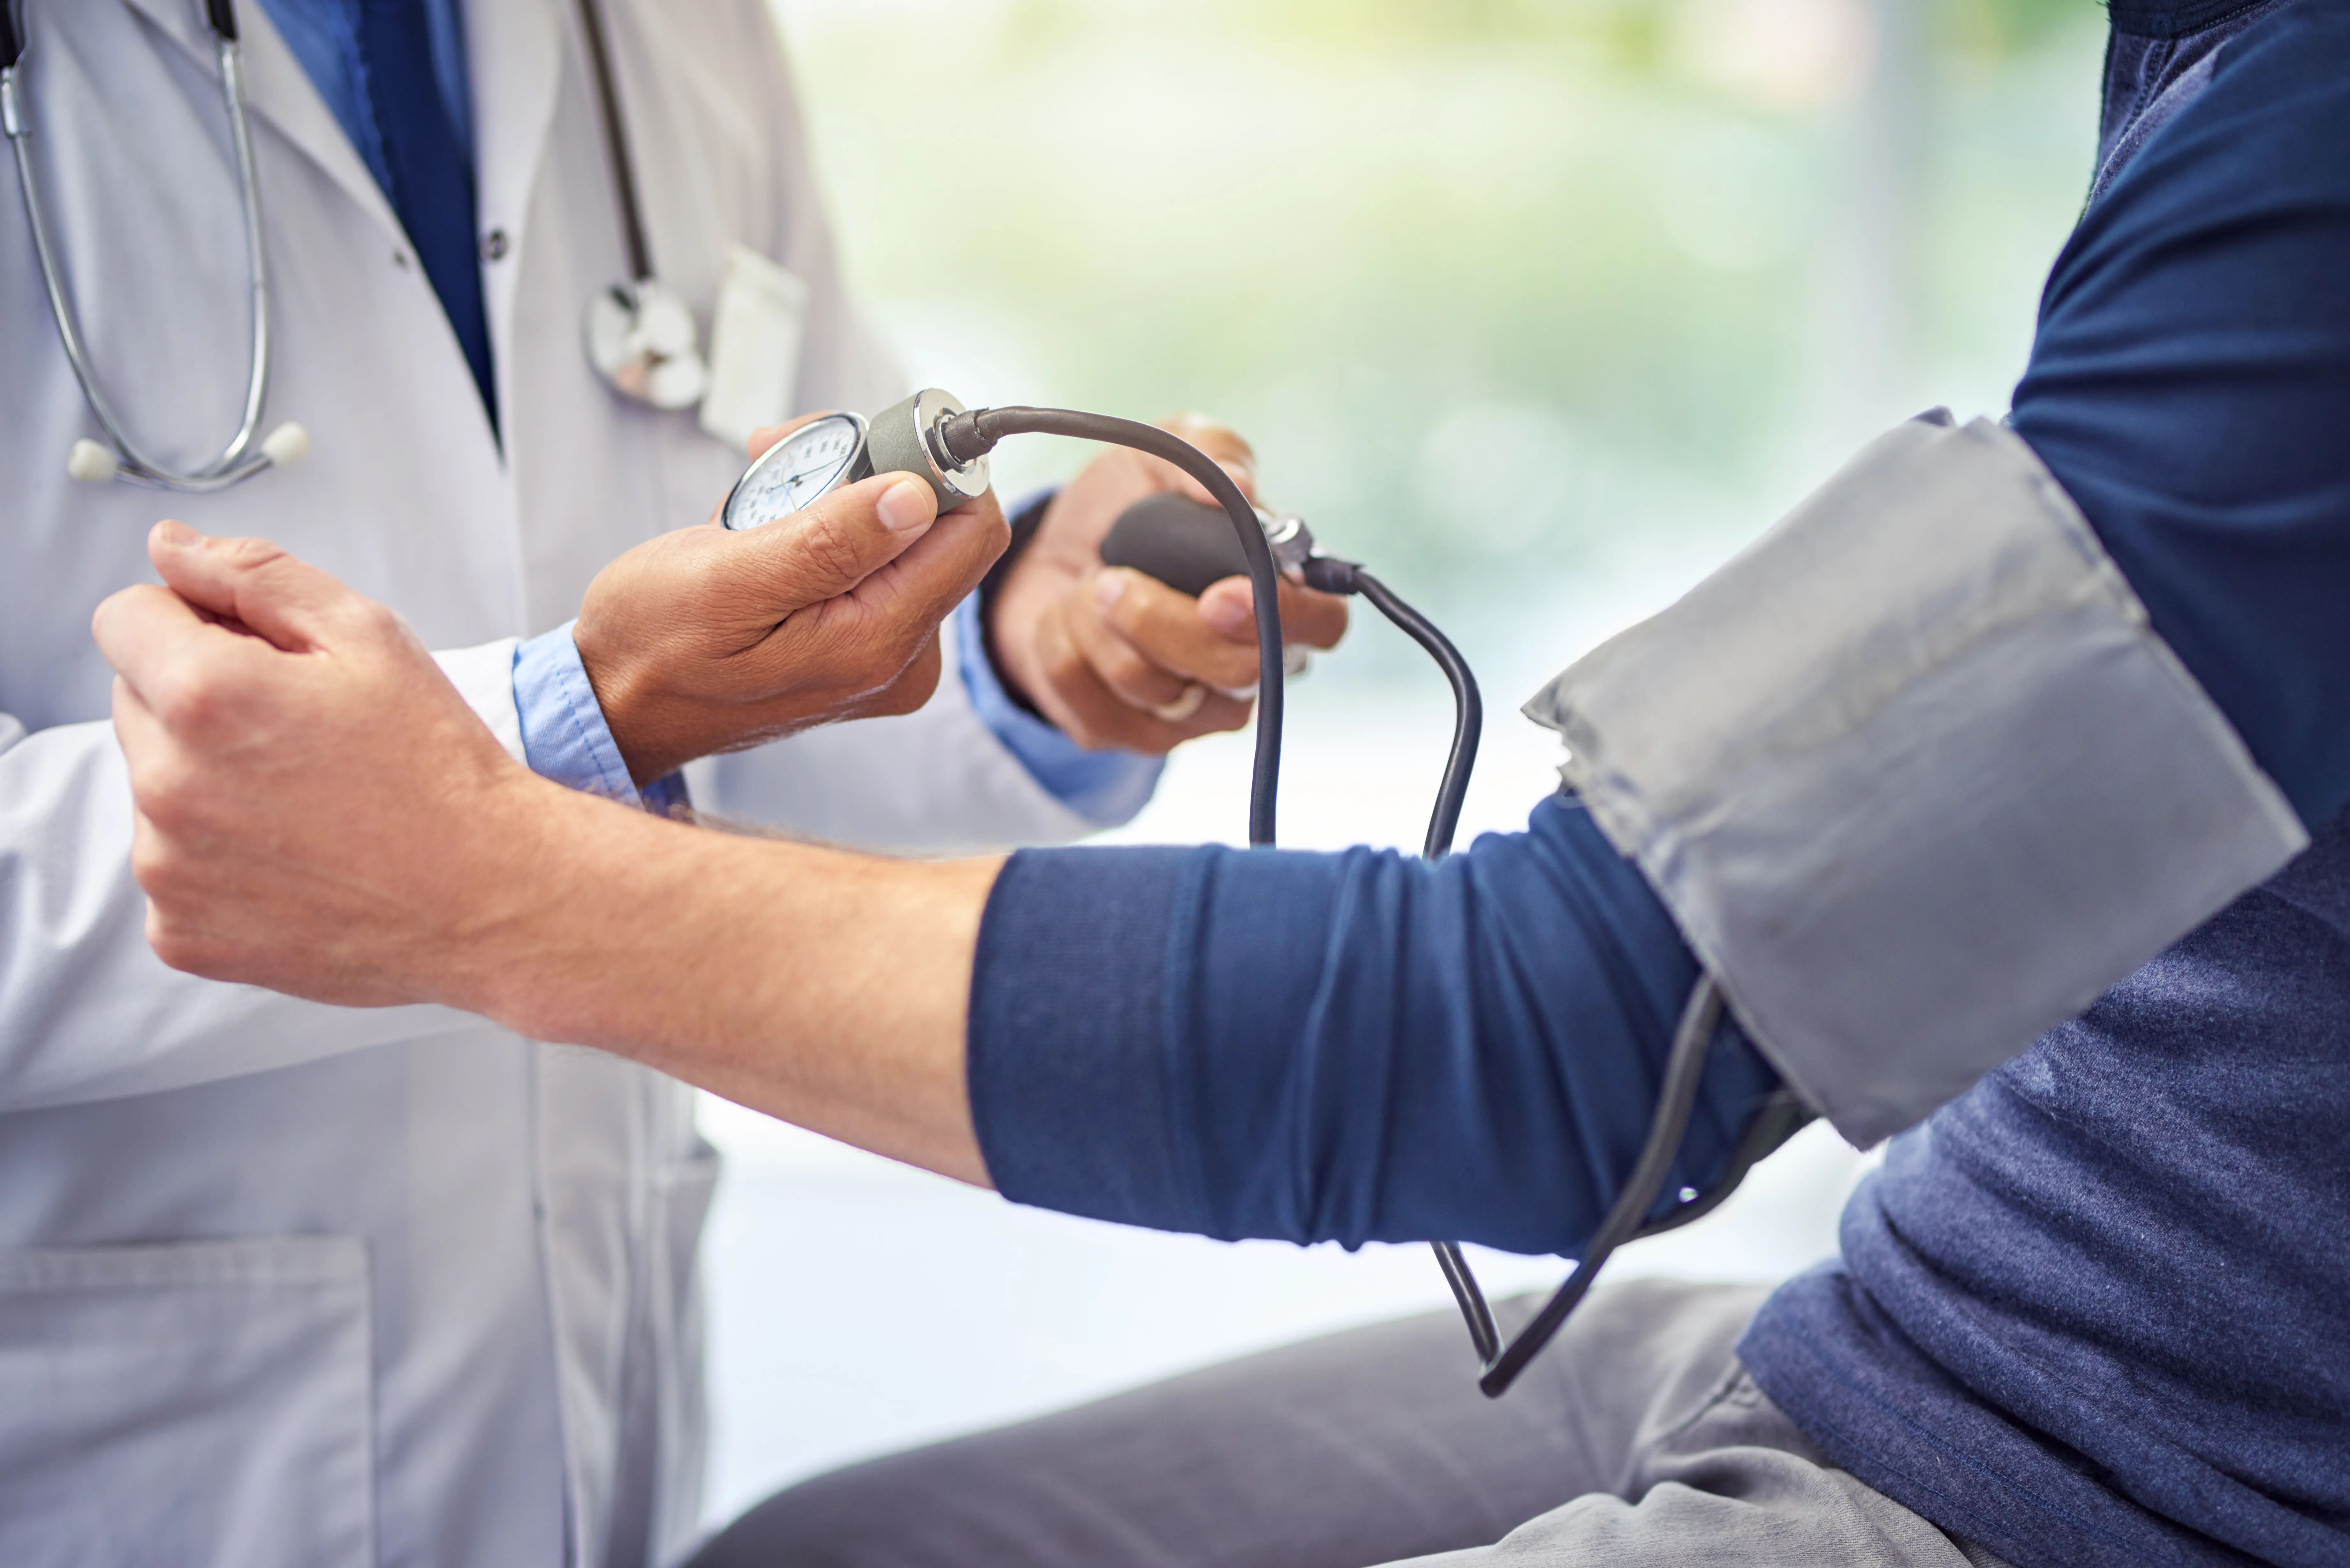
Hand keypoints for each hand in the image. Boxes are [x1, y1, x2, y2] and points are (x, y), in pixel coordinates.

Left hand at [90, 521, 566, 1009]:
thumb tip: (167, 548)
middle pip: (134, 701)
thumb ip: (254, 576)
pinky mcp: (181, 934)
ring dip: (204, 778)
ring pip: (150, 785)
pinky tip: (294, 858)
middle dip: (198, 701)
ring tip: (306, 801)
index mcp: (205, 695)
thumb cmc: (439, 766)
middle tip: (300, 733)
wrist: (492, 897)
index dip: (190, 621)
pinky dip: (216, 858)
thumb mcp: (367, 635)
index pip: (123, 618)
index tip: (252, 653)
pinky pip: (169, 868)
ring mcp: (167, 869)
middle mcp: (166, 785)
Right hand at [576, 415, 1009, 782]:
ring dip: (828, 497)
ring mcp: (884, 658)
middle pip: (936, 526)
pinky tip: (761, 535)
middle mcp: (900, 658)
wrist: (614, 703)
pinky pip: (868, 564)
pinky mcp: (860, 648)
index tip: (854, 441)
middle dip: (864, 473)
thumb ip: (829, 540)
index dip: (930, 466)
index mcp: (879, 643)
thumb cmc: (653, 645)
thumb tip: (918, 496)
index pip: (972, 530)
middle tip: (773, 458)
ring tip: (751, 508)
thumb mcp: (728, 580)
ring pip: (898, 536)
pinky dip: (818, 531)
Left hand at [987, 416, 1348, 752]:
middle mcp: (1249, 662)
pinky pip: (1096, 710)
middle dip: (1160, 622)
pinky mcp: (1133, 736)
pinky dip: (1062, 653)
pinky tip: (1063, 622)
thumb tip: (1241, 490)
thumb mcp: (1161, 452)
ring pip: (1155, 690)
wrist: (1047, 554)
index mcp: (1277, 594)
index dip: (1281, 617)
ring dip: (1096, 627)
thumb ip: (1211, 454)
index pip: (1322, 624)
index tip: (1218, 594)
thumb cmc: (1125, 506)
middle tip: (1108, 578)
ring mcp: (1194, 710)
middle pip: (1235, 672)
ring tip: (1085, 586)